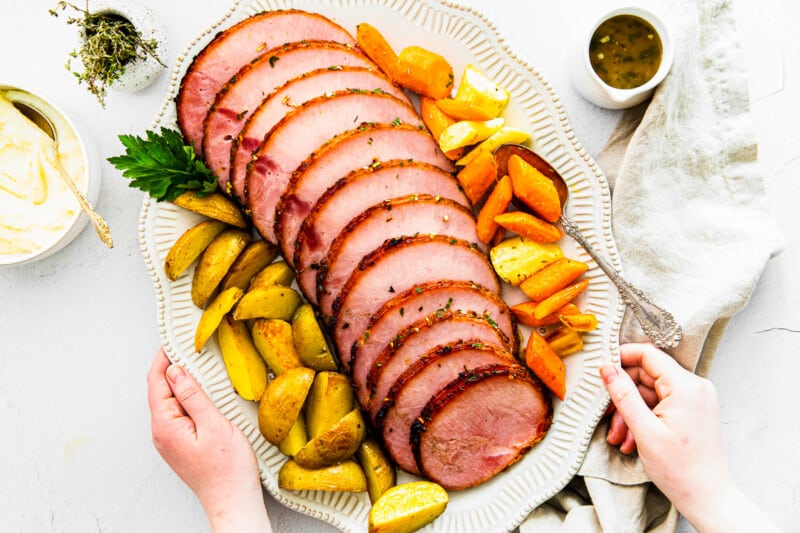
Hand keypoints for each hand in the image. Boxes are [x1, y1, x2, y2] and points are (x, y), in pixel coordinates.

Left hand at [147, 348, 271, 532]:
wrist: (233, 500)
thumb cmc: (228, 470)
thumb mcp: (214, 425)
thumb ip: (192, 396)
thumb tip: (175, 371)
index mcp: (165, 426)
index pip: (156, 382)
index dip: (162, 358)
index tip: (173, 339)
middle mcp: (162, 433)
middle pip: (160, 391)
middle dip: (171, 367)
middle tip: (187, 346)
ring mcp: (170, 440)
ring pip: (170, 402)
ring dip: (181, 383)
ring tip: (197, 364)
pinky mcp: (181, 444)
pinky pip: (178, 414)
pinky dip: (187, 398)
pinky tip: (202, 392)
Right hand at [600, 343, 778, 532]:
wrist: (708, 498)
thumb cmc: (681, 470)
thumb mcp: (644, 430)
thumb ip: (623, 394)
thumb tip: (607, 367)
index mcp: (687, 387)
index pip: (649, 354)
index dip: (622, 357)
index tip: (602, 368)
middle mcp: (695, 387)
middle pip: (648, 376)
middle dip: (625, 396)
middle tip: (609, 417)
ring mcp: (696, 399)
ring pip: (652, 393)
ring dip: (632, 412)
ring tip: (621, 436)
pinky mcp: (693, 411)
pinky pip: (662, 404)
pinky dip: (645, 418)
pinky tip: (634, 438)